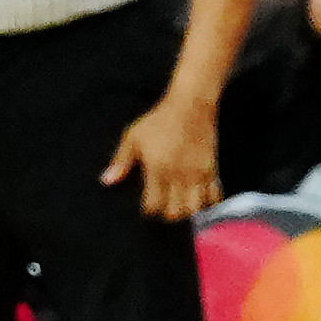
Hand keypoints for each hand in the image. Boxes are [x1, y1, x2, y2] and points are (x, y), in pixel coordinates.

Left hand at [104, 90, 217, 222]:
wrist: (191, 105)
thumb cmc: (159, 119)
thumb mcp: (134, 136)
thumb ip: (120, 161)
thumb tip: (107, 182)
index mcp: (158, 169)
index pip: (154, 205)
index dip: (149, 212)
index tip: (146, 207)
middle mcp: (179, 175)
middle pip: (176, 213)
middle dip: (167, 216)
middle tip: (163, 209)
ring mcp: (197, 174)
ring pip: (195, 209)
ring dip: (187, 212)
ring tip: (180, 206)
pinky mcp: (211, 170)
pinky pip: (214, 197)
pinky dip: (207, 204)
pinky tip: (199, 199)